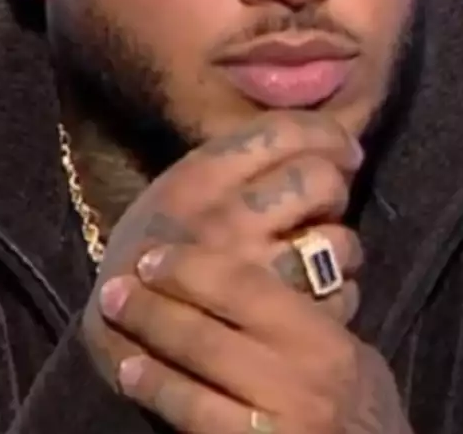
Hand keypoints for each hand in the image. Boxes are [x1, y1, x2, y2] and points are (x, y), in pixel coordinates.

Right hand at [79, 112, 363, 390]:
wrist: (118, 330)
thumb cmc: (157, 249)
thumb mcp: (178, 190)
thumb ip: (238, 164)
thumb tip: (322, 134)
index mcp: (199, 178)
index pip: (281, 132)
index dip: (327, 134)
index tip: (343, 149)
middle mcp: (227, 219)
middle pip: (319, 178)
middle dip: (333, 188)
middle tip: (322, 203)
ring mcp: (252, 274)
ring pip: (339, 240)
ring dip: (340, 246)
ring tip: (317, 254)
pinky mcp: (276, 326)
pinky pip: (341, 295)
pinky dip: (338, 293)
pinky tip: (316, 295)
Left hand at [101, 245, 409, 432]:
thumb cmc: (364, 410)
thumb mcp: (351, 355)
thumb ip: (303, 317)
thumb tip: (243, 268)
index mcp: (324, 343)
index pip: (244, 288)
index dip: (190, 268)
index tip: (153, 256)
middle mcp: (299, 384)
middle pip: (206, 334)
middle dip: (152, 308)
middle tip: (114, 288)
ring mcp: (276, 429)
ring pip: (193, 385)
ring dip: (146, 354)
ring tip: (116, 329)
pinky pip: (196, 424)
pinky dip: (161, 397)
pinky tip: (134, 376)